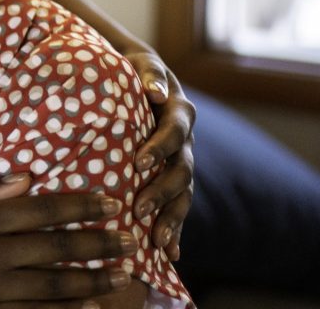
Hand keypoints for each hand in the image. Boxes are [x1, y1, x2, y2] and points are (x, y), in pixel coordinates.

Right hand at [0, 174, 135, 308]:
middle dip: (97, 243)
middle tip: (129, 241)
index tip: (109, 203)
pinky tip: (88, 308)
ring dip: (91, 281)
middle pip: (54, 248)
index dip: (78, 206)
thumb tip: (27, 178)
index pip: (40, 210)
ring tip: (120, 277)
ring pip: (52, 286)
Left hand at [123, 51, 194, 259]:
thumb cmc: (134, 68)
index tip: (138, 163)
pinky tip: (171, 256)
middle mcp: (185, 141)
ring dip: (172, 218)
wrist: (141, 78)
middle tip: (140, 208)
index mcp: (179, 112)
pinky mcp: (173, 177)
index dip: (159, 148)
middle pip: (181, 170)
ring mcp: (182, 161)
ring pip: (183, 194)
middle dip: (162, 191)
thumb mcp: (140, 64)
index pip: (173, 132)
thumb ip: (149, 74)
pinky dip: (176, 229)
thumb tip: (155, 90)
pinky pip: (178, 206)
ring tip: (159, 244)